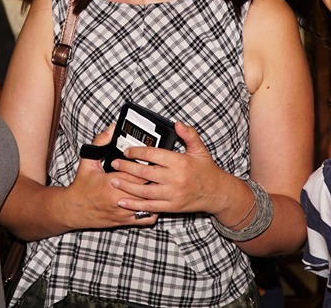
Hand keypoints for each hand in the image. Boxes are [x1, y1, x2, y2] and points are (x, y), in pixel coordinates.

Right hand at [65, 125, 157, 227]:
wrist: (74, 210)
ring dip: (156, 195)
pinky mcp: (125, 221)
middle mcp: (118, 199)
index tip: (151, 161)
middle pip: (146, 188)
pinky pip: (146, 218)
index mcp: (110, 183)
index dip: (147, 167)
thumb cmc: (82, 187)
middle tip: (161, 173)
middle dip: (155, 180)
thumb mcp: (88, 162)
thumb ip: (100, 143)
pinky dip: (153, 210)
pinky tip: (154, 202)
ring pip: (149, 204)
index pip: (137, 174)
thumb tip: (111, 129)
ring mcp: (123, 211)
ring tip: (161, 186)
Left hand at [111, 122, 230, 216]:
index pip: (153, 154)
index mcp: (179, 162)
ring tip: (113, 181)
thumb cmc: (206, 170)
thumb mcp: (199, 150)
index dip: (137, 152)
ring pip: (144, 191)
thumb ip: (189, 135)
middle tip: (114, 164)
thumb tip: (178, 123)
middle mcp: (175, 179)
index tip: (126, 150)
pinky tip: (122, 201)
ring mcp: (172, 194)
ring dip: (127, 186)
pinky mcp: (171, 207)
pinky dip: (134, 205)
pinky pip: (149, 207)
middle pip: (145, 172)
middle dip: (127, 168)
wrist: (217, 194)